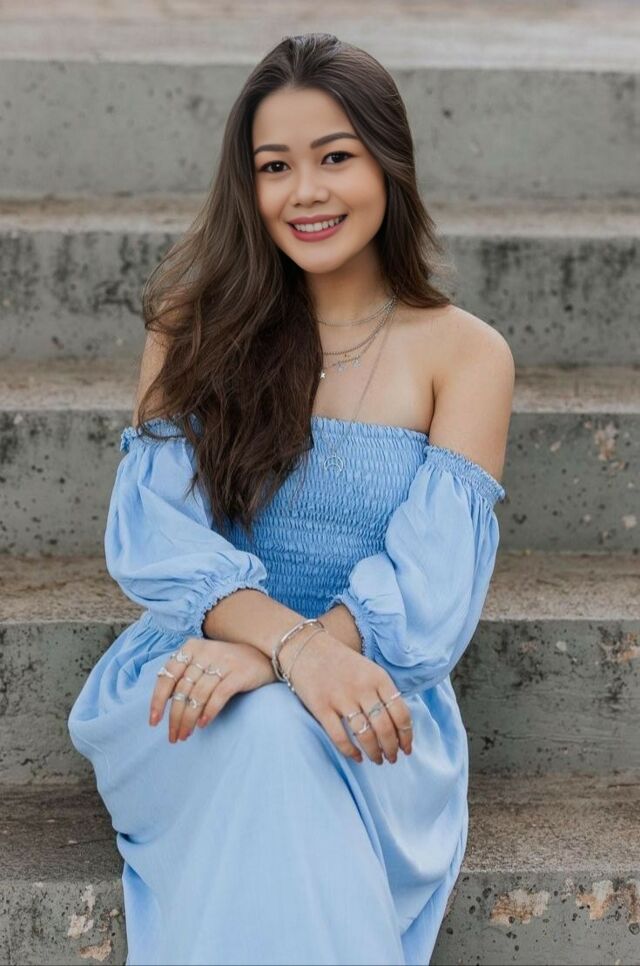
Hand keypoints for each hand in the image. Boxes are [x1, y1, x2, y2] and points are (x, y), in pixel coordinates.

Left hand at [149, 637, 276, 741]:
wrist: (267, 654)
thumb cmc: (229, 663)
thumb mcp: (205, 661)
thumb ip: (187, 675)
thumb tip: (167, 705)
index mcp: (191, 648)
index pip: (167, 676)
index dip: (158, 701)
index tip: (154, 722)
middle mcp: (205, 652)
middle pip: (183, 690)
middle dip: (175, 717)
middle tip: (174, 737)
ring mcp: (223, 662)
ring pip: (198, 695)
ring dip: (189, 719)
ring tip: (186, 735)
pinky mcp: (239, 673)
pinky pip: (219, 695)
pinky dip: (209, 711)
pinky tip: (204, 724)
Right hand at [278, 628, 412, 765]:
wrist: (306, 647)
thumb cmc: (341, 662)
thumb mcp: (369, 669)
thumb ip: (383, 692)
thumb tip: (399, 725)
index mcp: (378, 677)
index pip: (401, 713)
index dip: (406, 735)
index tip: (407, 748)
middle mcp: (362, 688)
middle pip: (385, 727)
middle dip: (392, 748)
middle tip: (393, 758)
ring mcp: (341, 697)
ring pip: (365, 735)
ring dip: (375, 753)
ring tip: (378, 760)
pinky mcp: (321, 707)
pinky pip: (339, 737)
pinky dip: (350, 752)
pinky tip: (357, 757)